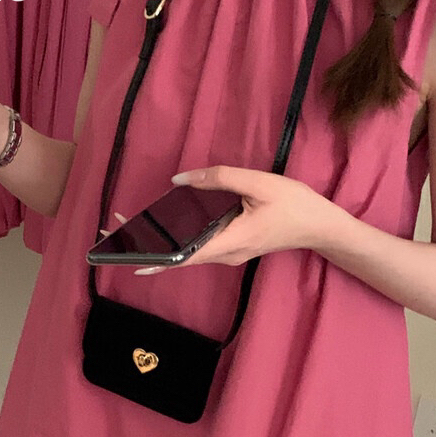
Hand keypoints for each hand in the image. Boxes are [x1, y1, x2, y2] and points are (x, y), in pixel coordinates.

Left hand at [133, 165, 335, 274]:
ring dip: (160, 239)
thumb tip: (180, 179)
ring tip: (132, 225)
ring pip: (187, 250)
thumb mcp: (258, 183)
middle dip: (146, 244)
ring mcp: (229, 253)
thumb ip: (218, 179)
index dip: (153, 256)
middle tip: (115, 229)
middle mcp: (225, 254)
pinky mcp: (233, 247)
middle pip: (179, 255)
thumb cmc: (294, 205)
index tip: (126, 255)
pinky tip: (164, 224)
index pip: (183, 256)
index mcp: (229, 242)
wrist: (320, 226)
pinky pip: (199, 244)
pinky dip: (178, 236)